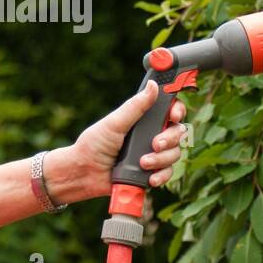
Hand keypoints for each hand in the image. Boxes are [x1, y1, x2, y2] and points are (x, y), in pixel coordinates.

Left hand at [49, 79, 188, 201]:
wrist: (84, 173)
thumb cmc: (94, 144)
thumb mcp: (114, 123)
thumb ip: (135, 106)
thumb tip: (152, 85)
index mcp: (143, 119)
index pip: (170, 110)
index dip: (177, 110)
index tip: (174, 115)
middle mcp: (151, 135)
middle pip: (177, 132)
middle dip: (169, 139)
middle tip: (155, 144)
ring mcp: (153, 154)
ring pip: (174, 154)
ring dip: (162, 159)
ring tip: (143, 163)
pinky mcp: (151, 172)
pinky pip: (168, 173)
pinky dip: (161, 175)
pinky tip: (149, 178)